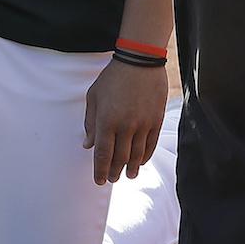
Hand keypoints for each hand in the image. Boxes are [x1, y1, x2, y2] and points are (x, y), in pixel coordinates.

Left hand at [83, 58, 168, 183]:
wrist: (140, 63)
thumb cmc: (112, 78)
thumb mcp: (94, 96)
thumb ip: (90, 122)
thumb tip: (88, 145)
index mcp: (107, 120)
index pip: (103, 153)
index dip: (100, 169)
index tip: (99, 180)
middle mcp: (125, 126)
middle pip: (120, 157)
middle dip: (114, 171)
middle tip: (111, 179)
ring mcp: (143, 125)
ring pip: (137, 154)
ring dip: (131, 168)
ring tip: (128, 176)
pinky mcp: (156, 121)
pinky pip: (151, 145)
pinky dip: (146, 157)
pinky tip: (141, 162)